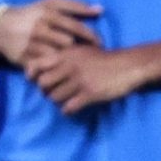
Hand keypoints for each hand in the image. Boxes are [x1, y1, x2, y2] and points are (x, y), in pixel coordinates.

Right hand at [0, 0, 102, 65]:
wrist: (1, 27)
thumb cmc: (34, 13)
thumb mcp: (52, 3)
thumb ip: (76, 5)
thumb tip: (100, 10)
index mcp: (48, 13)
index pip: (75, 26)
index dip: (90, 35)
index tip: (100, 43)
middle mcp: (39, 28)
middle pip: (67, 42)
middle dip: (79, 48)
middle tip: (90, 54)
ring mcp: (30, 44)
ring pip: (56, 55)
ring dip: (67, 59)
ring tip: (77, 62)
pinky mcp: (22, 58)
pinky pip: (44, 66)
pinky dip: (53, 67)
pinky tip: (61, 68)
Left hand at [24, 44, 145, 114]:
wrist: (129, 66)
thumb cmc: (104, 59)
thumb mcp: (82, 51)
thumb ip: (63, 57)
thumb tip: (41, 69)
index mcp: (67, 54)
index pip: (36, 65)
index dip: (32, 75)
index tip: (36, 80)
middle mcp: (70, 66)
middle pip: (43, 84)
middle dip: (46, 91)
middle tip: (55, 91)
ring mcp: (80, 80)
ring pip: (54, 98)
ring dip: (58, 102)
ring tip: (67, 99)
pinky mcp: (89, 93)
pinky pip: (68, 108)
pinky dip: (68, 110)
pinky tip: (74, 106)